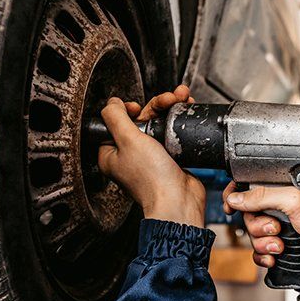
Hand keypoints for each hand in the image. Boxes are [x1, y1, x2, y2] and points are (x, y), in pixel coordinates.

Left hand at [98, 84, 205, 227]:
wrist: (179, 201)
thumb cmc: (152, 179)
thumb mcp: (127, 140)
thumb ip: (115, 117)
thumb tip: (111, 102)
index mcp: (112, 153)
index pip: (116, 121)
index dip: (129, 109)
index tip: (139, 108)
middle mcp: (130, 155)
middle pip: (141, 119)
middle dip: (157, 105)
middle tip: (169, 99)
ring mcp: (151, 157)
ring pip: (159, 124)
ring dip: (171, 108)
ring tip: (183, 99)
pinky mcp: (169, 159)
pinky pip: (172, 134)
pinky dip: (179, 122)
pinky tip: (188, 112)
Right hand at [222, 180, 299, 268]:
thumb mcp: (295, 200)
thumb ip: (264, 196)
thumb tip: (236, 197)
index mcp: (282, 184)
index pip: (250, 184)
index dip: (237, 195)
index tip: (232, 206)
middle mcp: (279, 202)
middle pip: (248, 214)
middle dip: (257, 225)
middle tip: (275, 228)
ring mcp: (280, 223)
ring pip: (253, 234)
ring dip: (263, 242)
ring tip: (281, 244)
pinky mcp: (282, 241)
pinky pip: (260, 251)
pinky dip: (263, 256)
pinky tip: (274, 257)